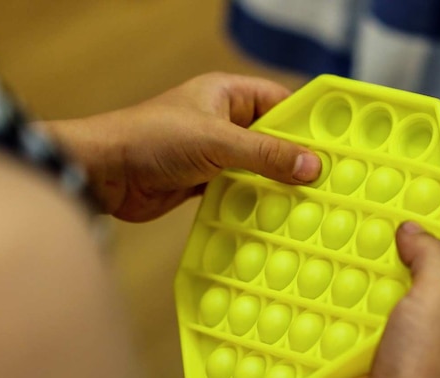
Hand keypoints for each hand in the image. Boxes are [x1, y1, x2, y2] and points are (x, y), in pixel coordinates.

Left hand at [45, 73, 321, 221]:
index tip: (335, 147)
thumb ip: (264, 153)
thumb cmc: (152, 140)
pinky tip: (270, 220)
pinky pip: (234, 191)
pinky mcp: (199, 182)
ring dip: (271, 187)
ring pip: (252, 169)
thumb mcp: (216, 143)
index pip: (279, 103)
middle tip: (326, 185)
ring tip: (305, 207)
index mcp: (226, 95)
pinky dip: (248, 203)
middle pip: (269, 139)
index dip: (306, 123)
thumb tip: (311, 166)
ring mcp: (210, 153)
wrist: (103, 173)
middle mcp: (220, 121)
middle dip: (292, 161)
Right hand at [331, 222, 439, 377]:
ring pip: (396, 302)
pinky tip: (337, 288)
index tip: (418, 211)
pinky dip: (356, 308)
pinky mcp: (384, 363)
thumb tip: (414, 231)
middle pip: (430, 281)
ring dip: (376, 282)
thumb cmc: (424, 367)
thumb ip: (431, 257)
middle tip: (378, 227)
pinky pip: (371, 325)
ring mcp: (417, 351)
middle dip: (405, 257)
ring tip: (353, 251)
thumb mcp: (437, 298)